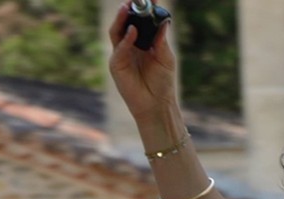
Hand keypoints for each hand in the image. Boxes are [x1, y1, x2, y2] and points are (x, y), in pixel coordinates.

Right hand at [107, 2, 176, 126]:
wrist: (156, 105)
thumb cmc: (162, 83)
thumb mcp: (166, 58)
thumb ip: (161, 39)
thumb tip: (164, 20)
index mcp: (143, 42)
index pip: (141, 21)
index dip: (145, 9)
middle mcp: (130, 45)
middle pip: (126, 22)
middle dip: (129, 9)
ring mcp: (122, 54)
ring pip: (117, 31)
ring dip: (121, 18)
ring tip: (127, 7)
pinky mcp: (116, 65)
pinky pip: (119, 49)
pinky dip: (126, 39)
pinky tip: (133, 31)